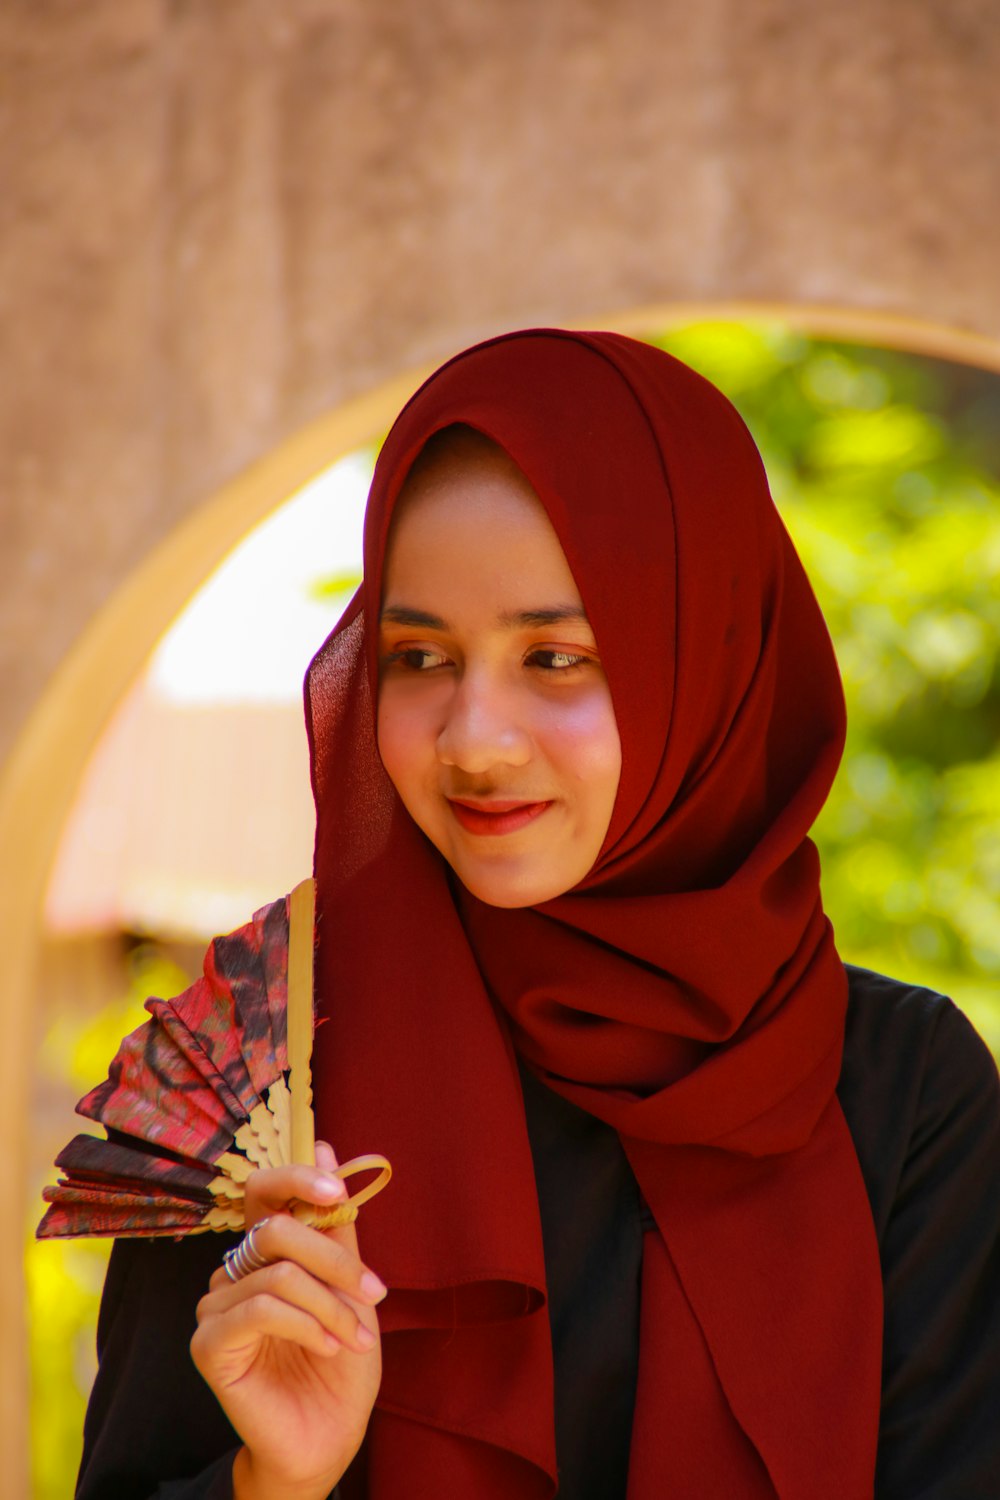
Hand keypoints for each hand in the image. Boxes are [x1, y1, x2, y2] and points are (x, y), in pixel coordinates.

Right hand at [190, 1141, 385, 1498]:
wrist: (331, 1434)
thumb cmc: (340, 1358)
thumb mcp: (350, 1283)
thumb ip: (335, 1223)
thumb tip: (326, 1147)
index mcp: (265, 1250)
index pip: (264, 1189)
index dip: (297, 1178)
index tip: (336, 1190)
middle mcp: (233, 1271)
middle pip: (276, 1229)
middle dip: (333, 1260)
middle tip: (374, 1293)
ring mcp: (215, 1307)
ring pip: (277, 1273)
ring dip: (329, 1305)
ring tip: (356, 1337)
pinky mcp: (208, 1344)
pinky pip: (259, 1309)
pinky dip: (305, 1324)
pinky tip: (328, 1346)